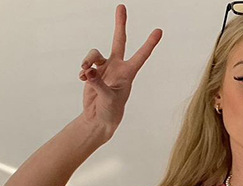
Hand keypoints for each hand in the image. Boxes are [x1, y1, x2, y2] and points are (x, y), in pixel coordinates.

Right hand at [78, 4, 162, 132]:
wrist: (99, 118)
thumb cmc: (110, 111)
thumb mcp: (108, 99)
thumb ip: (99, 84)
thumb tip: (90, 72)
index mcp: (127, 74)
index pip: (140, 56)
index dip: (149, 44)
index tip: (159, 31)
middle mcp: (118, 67)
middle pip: (119, 40)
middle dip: (120, 24)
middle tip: (121, 6)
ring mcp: (105, 68)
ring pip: (95, 54)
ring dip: (88, 60)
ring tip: (85, 72)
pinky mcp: (94, 72)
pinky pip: (87, 64)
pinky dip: (83, 71)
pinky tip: (82, 79)